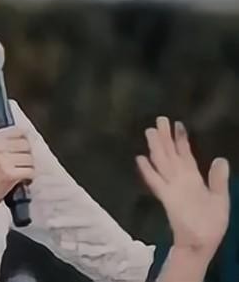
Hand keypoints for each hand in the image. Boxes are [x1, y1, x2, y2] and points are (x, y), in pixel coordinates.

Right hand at [0, 126, 34, 211]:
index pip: (19, 131)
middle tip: (24, 165)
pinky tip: (23, 180)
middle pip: (27, 145)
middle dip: (28, 155)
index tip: (27, 148)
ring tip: (22, 174)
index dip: (26, 140)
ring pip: (30, 158)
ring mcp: (3, 159)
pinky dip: (30, 177)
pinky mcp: (9, 173)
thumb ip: (3, 144)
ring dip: (30, 167)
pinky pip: (30, 171)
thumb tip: (27, 141)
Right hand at [136, 117, 229, 259]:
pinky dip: (148, 170)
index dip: (182, 140)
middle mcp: (181, 180)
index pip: (185, 155)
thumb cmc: (211, 223)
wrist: (202, 242)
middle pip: (171, 154)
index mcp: (193, 179)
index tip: (178, 124)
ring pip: (162, 163)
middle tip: (159, 119)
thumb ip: (217, 179)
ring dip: (156, 148)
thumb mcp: (220, 198)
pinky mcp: (167, 197)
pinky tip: (140, 159)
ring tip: (150, 131)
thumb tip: (219, 159)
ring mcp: (172, 187)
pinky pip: (156, 181)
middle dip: (165, 137)